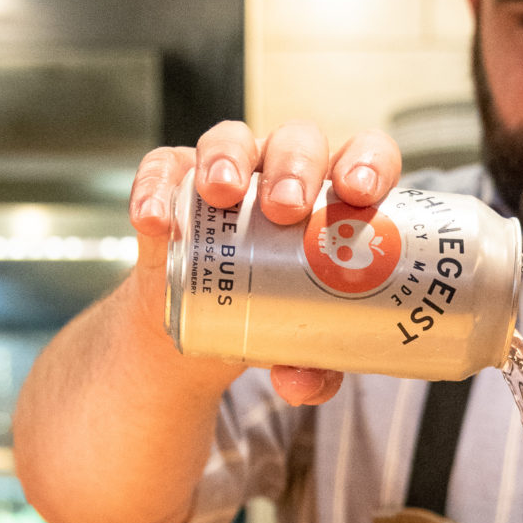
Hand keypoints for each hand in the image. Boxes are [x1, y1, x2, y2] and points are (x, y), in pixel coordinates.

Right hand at [127, 121, 402, 405]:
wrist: (204, 326)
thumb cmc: (275, 316)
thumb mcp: (300, 345)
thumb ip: (313, 366)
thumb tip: (302, 383)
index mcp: (336, 198)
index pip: (366, 159)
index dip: (368, 163)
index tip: (360, 194)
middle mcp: (286, 171)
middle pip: (298, 143)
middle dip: (294, 167)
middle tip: (287, 209)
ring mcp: (229, 169)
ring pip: (231, 140)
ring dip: (227, 159)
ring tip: (223, 194)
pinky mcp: (174, 179)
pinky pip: (164, 170)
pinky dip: (156, 189)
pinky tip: (154, 219)